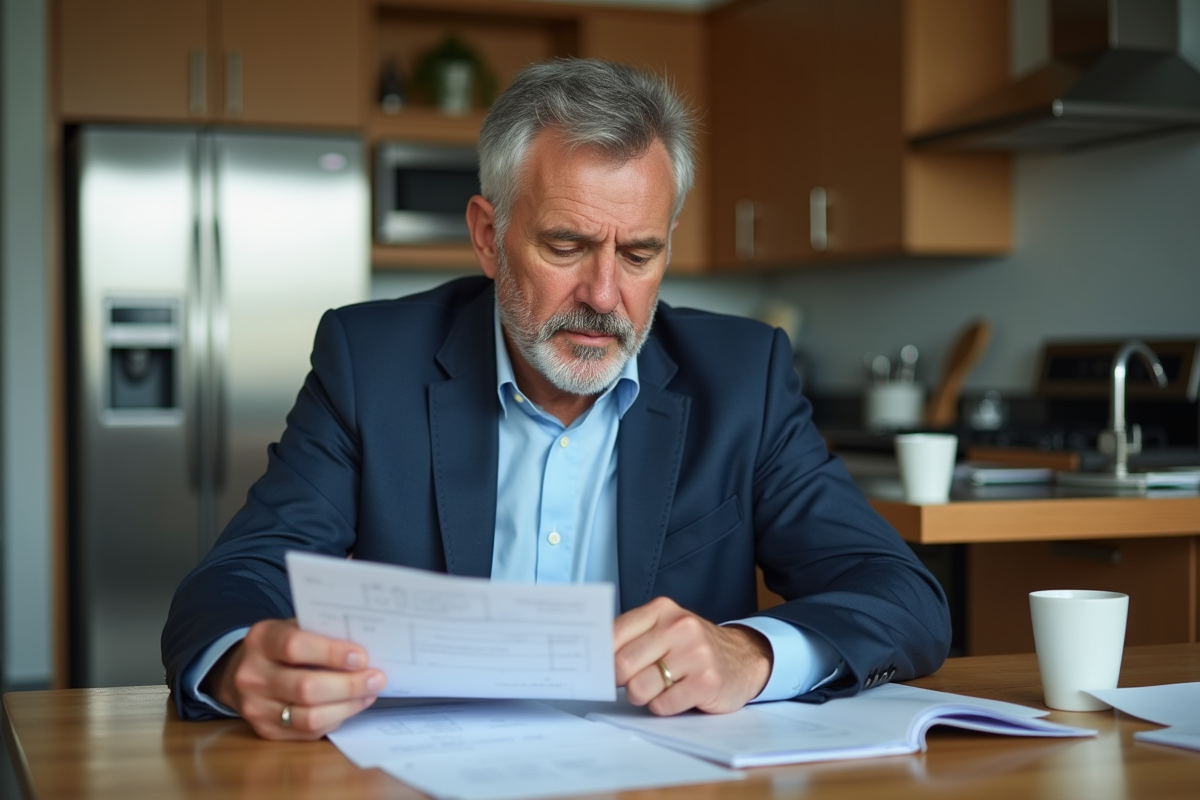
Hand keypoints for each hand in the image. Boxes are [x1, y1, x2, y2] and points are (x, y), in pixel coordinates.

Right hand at [205, 618, 385, 740]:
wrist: (244, 671)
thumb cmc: (282, 645)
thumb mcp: (294, 627)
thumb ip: (322, 634)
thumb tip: (366, 648)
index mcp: (261, 640)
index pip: (295, 647)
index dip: (331, 653)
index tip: (361, 657)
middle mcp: (252, 675)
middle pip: (305, 687)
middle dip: (348, 685)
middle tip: (376, 678)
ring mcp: (255, 707)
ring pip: (309, 716)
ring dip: (347, 706)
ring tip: (368, 693)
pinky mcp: (265, 731)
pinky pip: (308, 732)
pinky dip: (335, 719)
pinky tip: (351, 706)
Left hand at [612, 596, 772, 714]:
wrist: (744, 658)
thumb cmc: (693, 647)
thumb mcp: (665, 629)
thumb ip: (632, 638)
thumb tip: (595, 661)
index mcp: (662, 610)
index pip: (613, 634)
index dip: (601, 658)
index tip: (599, 669)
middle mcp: (679, 627)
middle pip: (622, 665)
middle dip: (621, 681)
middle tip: (632, 682)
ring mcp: (695, 654)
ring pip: (640, 688)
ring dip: (643, 696)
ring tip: (659, 687)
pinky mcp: (707, 682)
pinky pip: (663, 705)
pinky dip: (663, 707)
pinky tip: (677, 695)